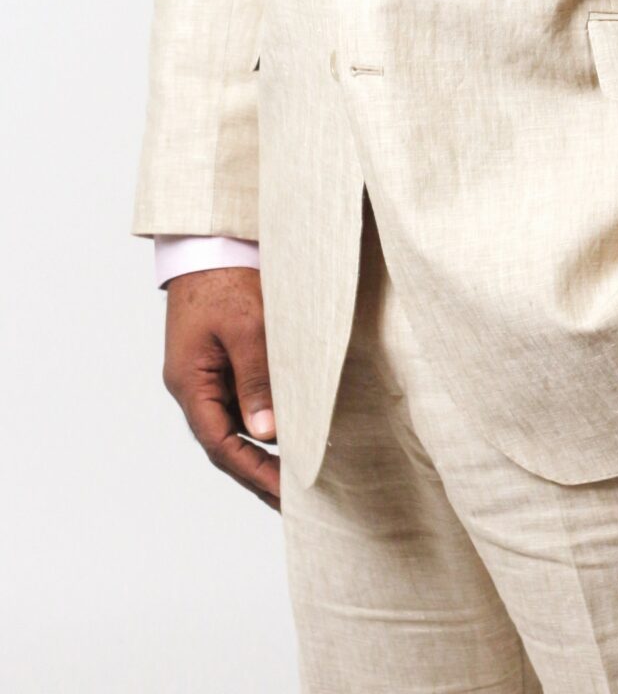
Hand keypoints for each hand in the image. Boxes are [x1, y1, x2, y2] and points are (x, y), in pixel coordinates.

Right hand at [162, 266, 279, 509]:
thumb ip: (256, 378)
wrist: (211, 243)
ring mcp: (206, 375)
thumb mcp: (247, 328)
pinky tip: (291, 431)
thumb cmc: (225, 280)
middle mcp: (194, 386)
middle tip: (295, 500)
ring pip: (235, 424)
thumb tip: (267, 432)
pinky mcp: (222, 362)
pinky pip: (242, 400)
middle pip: (225, 442)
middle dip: (259, 472)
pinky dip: (264, 420)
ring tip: (300, 474)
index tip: (285, 493)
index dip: (253, 472)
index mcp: (190, 383)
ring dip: (263, 449)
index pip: (220, 444)